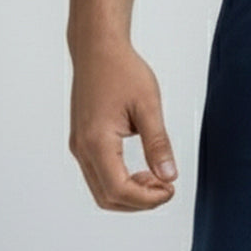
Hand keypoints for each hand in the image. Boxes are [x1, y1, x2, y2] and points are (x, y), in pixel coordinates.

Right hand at [68, 40, 177, 209]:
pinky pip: (99, 176)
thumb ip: (158, 144)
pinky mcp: (82, 142)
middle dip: (140, 201)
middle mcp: (82, 148)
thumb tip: (168, 175)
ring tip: (155, 178)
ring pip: (102, 191)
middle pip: (108, 198)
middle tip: (165, 187)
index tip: (170, 189)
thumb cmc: (121, 69)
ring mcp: (80, 146)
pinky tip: (141, 171)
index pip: (119, 190)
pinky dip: (121, 183)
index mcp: (97, 140)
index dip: (148, 199)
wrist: (97, 48)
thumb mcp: (148, 106)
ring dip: (131, 194)